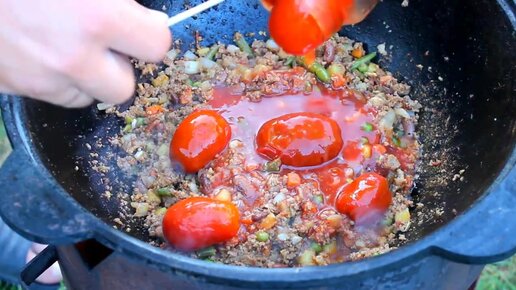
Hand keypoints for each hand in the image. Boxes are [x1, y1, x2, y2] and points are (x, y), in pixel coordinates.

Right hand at [0, 0, 170, 106]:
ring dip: (87, 75)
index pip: (156, 46)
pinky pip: (52, 95)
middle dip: (118, 64)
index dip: (150, 33)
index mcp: (96, 17)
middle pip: (124, 87)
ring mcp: (39, 78)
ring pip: (87, 96)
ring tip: (66, 42)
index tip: (142, 23)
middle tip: (103, 38)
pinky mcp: (12, 88)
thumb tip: (144, 14)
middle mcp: (72, 58)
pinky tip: (39, 50)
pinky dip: (54, 79)